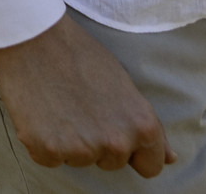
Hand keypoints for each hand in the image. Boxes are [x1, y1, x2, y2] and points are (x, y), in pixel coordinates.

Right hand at [0, 13, 175, 176]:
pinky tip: (40, 112)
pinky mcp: (47, 149)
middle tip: (80, 107)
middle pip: (111, 163)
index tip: (115, 132)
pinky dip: (41, 141)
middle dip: (97, 143)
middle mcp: (116, 143)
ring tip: (57, 105)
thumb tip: (170, 159)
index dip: (133, 151)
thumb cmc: (80, 55)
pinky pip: (48, 159)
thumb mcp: (124, 85)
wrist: (34, 37)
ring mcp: (82, 149)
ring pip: (78, 161)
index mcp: (142, 126)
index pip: (150, 167)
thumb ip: (147, 126)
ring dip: (68, 142)